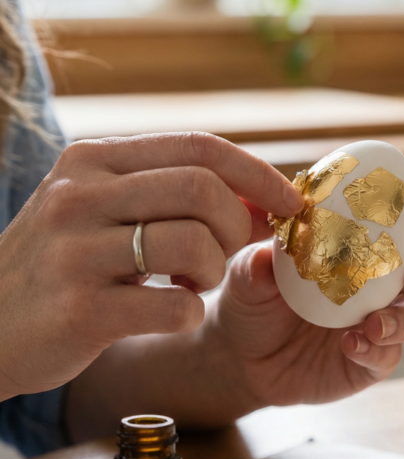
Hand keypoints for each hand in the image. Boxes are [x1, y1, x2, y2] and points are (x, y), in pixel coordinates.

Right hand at [0, 133, 301, 400]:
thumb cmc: (58, 267)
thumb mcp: (95, 209)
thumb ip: (163, 192)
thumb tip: (258, 194)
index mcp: (91, 160)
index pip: (197, 145)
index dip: (256, 172)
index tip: (290, 202)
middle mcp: (79, 196)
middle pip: (201, 188)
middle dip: (236, 224)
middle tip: (228, 253)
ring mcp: (76, 252)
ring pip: (192, 242)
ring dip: (213, 271)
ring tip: (192, 283)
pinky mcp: (79, 311)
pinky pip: (174, 305)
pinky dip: (190, 312)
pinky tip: (170, 313)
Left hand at [195, 174, 403, 420]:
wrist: (241, 355)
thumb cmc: (252, 295)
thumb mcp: (246, 273)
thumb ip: (258, 262)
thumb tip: (269, 256)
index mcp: (364, 236)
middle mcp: (385, 275)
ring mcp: (384, 318)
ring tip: (376, 324)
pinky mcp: (373, 359)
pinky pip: (390, 355)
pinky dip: (377, 349)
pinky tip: (352, 345)